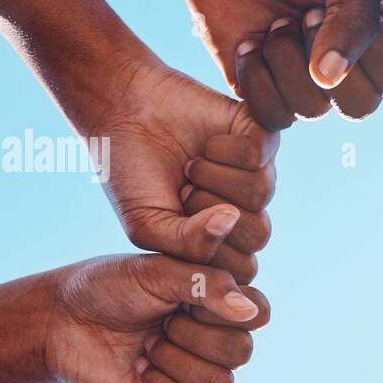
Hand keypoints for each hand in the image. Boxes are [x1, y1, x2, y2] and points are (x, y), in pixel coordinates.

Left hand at [43, 254, 267, 382]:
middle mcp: (213, 338)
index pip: (258, 314)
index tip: (184, 297)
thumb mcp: (156, 273)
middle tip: (158, 324)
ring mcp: (194, 372)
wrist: (58, 320)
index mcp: (218, 301)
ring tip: (146, 347)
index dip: (225, 310)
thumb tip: (249, 309)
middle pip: (240, 353)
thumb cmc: (106, 286)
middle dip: (193, 337)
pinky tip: (138, 370)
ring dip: (176, 364)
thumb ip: (206, 283)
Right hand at [80, 60, 277, 284]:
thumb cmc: (132, 175)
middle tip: (182, 192)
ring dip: (212, 178)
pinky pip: (258, 153)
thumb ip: (188, 245)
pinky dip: (223, 151)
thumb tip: (231, 219)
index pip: (244, 269)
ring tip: (191, 167)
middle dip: (207, 213)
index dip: (206, 250)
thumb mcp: (149, 227)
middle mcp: (248, 207)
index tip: (174, 223)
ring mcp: (259, 170)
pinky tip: (206, 145)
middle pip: (259, 233)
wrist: (121, 113)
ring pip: (260, 192)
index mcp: (227, 238)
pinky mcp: (261, 133)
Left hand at [179, 0, 382, 127]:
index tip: (331, 7)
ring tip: (274, 22)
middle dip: (321, 56)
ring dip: (285, 61)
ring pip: (313, 111)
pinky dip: (256, 79)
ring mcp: (309, 83)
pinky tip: (248, 43)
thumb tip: (331, 80)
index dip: (370, 54)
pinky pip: (272, 117)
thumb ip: (357, 16)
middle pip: (361, 107)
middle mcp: (352, 66)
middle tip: (301, 12)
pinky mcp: (267, 92)